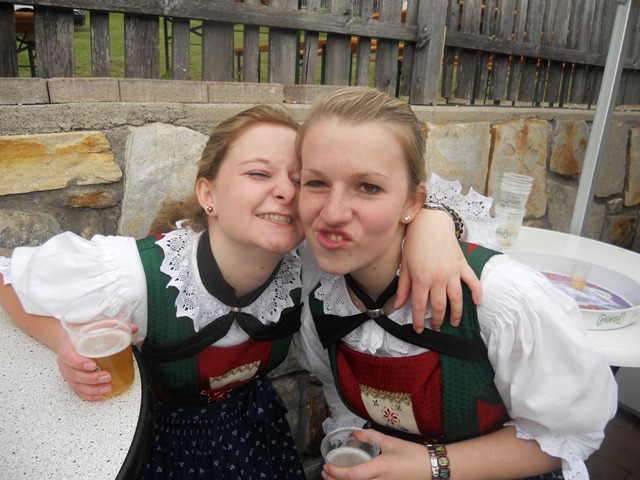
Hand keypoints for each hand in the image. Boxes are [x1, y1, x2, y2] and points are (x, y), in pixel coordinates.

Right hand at [56, 324, 137, 400]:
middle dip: (91, 379)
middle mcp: (65, 362)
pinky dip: (89, 395)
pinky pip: (78, 391)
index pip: (69, 357)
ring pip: (77, 385)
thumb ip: (114, 325)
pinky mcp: (73, 381)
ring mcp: (68, 373)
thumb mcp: (96, 326)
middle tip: (107, 376)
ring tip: (107, 388)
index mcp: (68, 348)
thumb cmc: (84, 335)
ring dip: (92, 389)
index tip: (93, 365)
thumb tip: (133, 328)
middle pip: (75, 374)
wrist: (71, 341)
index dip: (79, 363)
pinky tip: (100, 396)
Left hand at [322, 430, 428, 479]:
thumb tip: (353, 432)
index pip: (353, 475)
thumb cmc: (413, 455)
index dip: (337, 473)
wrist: (431, 468)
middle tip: (325, 472)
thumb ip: (370, 436)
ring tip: (332, 476)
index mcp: (381, 468)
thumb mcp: (391, 442)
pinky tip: (350, 479)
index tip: (327, 465)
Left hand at [396, 209, 481, 331]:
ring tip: (453, 322)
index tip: (419, 330)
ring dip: (456, 314)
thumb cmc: (415, 243)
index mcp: (422, 279)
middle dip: (438, 320)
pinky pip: (473, 282)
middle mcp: (438, 278)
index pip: (420, 307)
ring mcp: (452, 272)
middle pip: (440, 306)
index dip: (419, 321)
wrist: (431, 223)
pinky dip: (477, 293)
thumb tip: (396, 306)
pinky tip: (478, 303)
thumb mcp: (405, 266)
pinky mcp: (462, 265)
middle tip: (436, 327)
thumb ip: (402, 288)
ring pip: (457, 299)